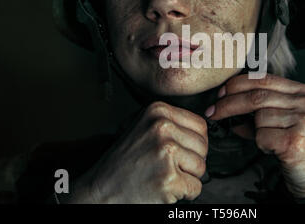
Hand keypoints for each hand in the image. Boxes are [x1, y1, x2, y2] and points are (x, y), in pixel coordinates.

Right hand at [64, 101, 207, 202]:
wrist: (100, 190)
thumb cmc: (122, 163)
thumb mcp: (143, 128)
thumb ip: (170, 123)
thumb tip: (202, 127)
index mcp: (158, 111)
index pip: (200, 125)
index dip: (194, 143)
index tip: (180, 151)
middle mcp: (162, 128)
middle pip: (203, 147)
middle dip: (191, 161)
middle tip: (168, 167)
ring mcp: (166, 153)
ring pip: (201, 167)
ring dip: (187, 177)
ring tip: (163, 175)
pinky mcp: (168, 179)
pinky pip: (196, 187)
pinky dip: (184, 193)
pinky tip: (164, 188)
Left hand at [206, 74, 304, 198]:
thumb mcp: (290, 123)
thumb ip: (266, 111)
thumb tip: (231, 108)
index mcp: (304, 93)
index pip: (263, 79)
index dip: (237, 85)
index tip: (221, 93)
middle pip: (256, 96)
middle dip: (228, 104)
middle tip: (213, 112)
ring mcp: (304, 120)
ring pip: (258, 118)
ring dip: (254, 132)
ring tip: (269, 142)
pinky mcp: (296, 140)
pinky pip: (262, 137)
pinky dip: (261, 145)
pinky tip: (274, 150)